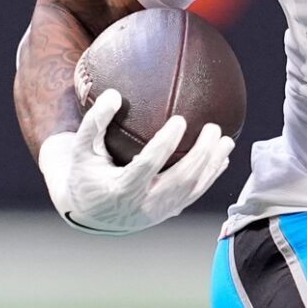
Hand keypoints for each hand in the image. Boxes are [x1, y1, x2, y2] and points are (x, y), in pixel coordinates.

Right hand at [38, 89, 235, 234]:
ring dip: (212, 165)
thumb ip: (94, 122)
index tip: (180, 120)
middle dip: (201, 154)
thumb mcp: (81, 149)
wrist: (89, 212)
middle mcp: (143, 204)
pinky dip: (210, 177)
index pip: (147, 165)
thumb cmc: (85, 173)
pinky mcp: (167, 213)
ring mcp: (158, 211)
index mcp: (121, 189)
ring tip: (226, 141)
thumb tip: (113, 94)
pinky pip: (193, 195)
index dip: (165, 144)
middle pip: (180, 180)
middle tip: (212, 128)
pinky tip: (222, 159)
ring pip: (192, 190)